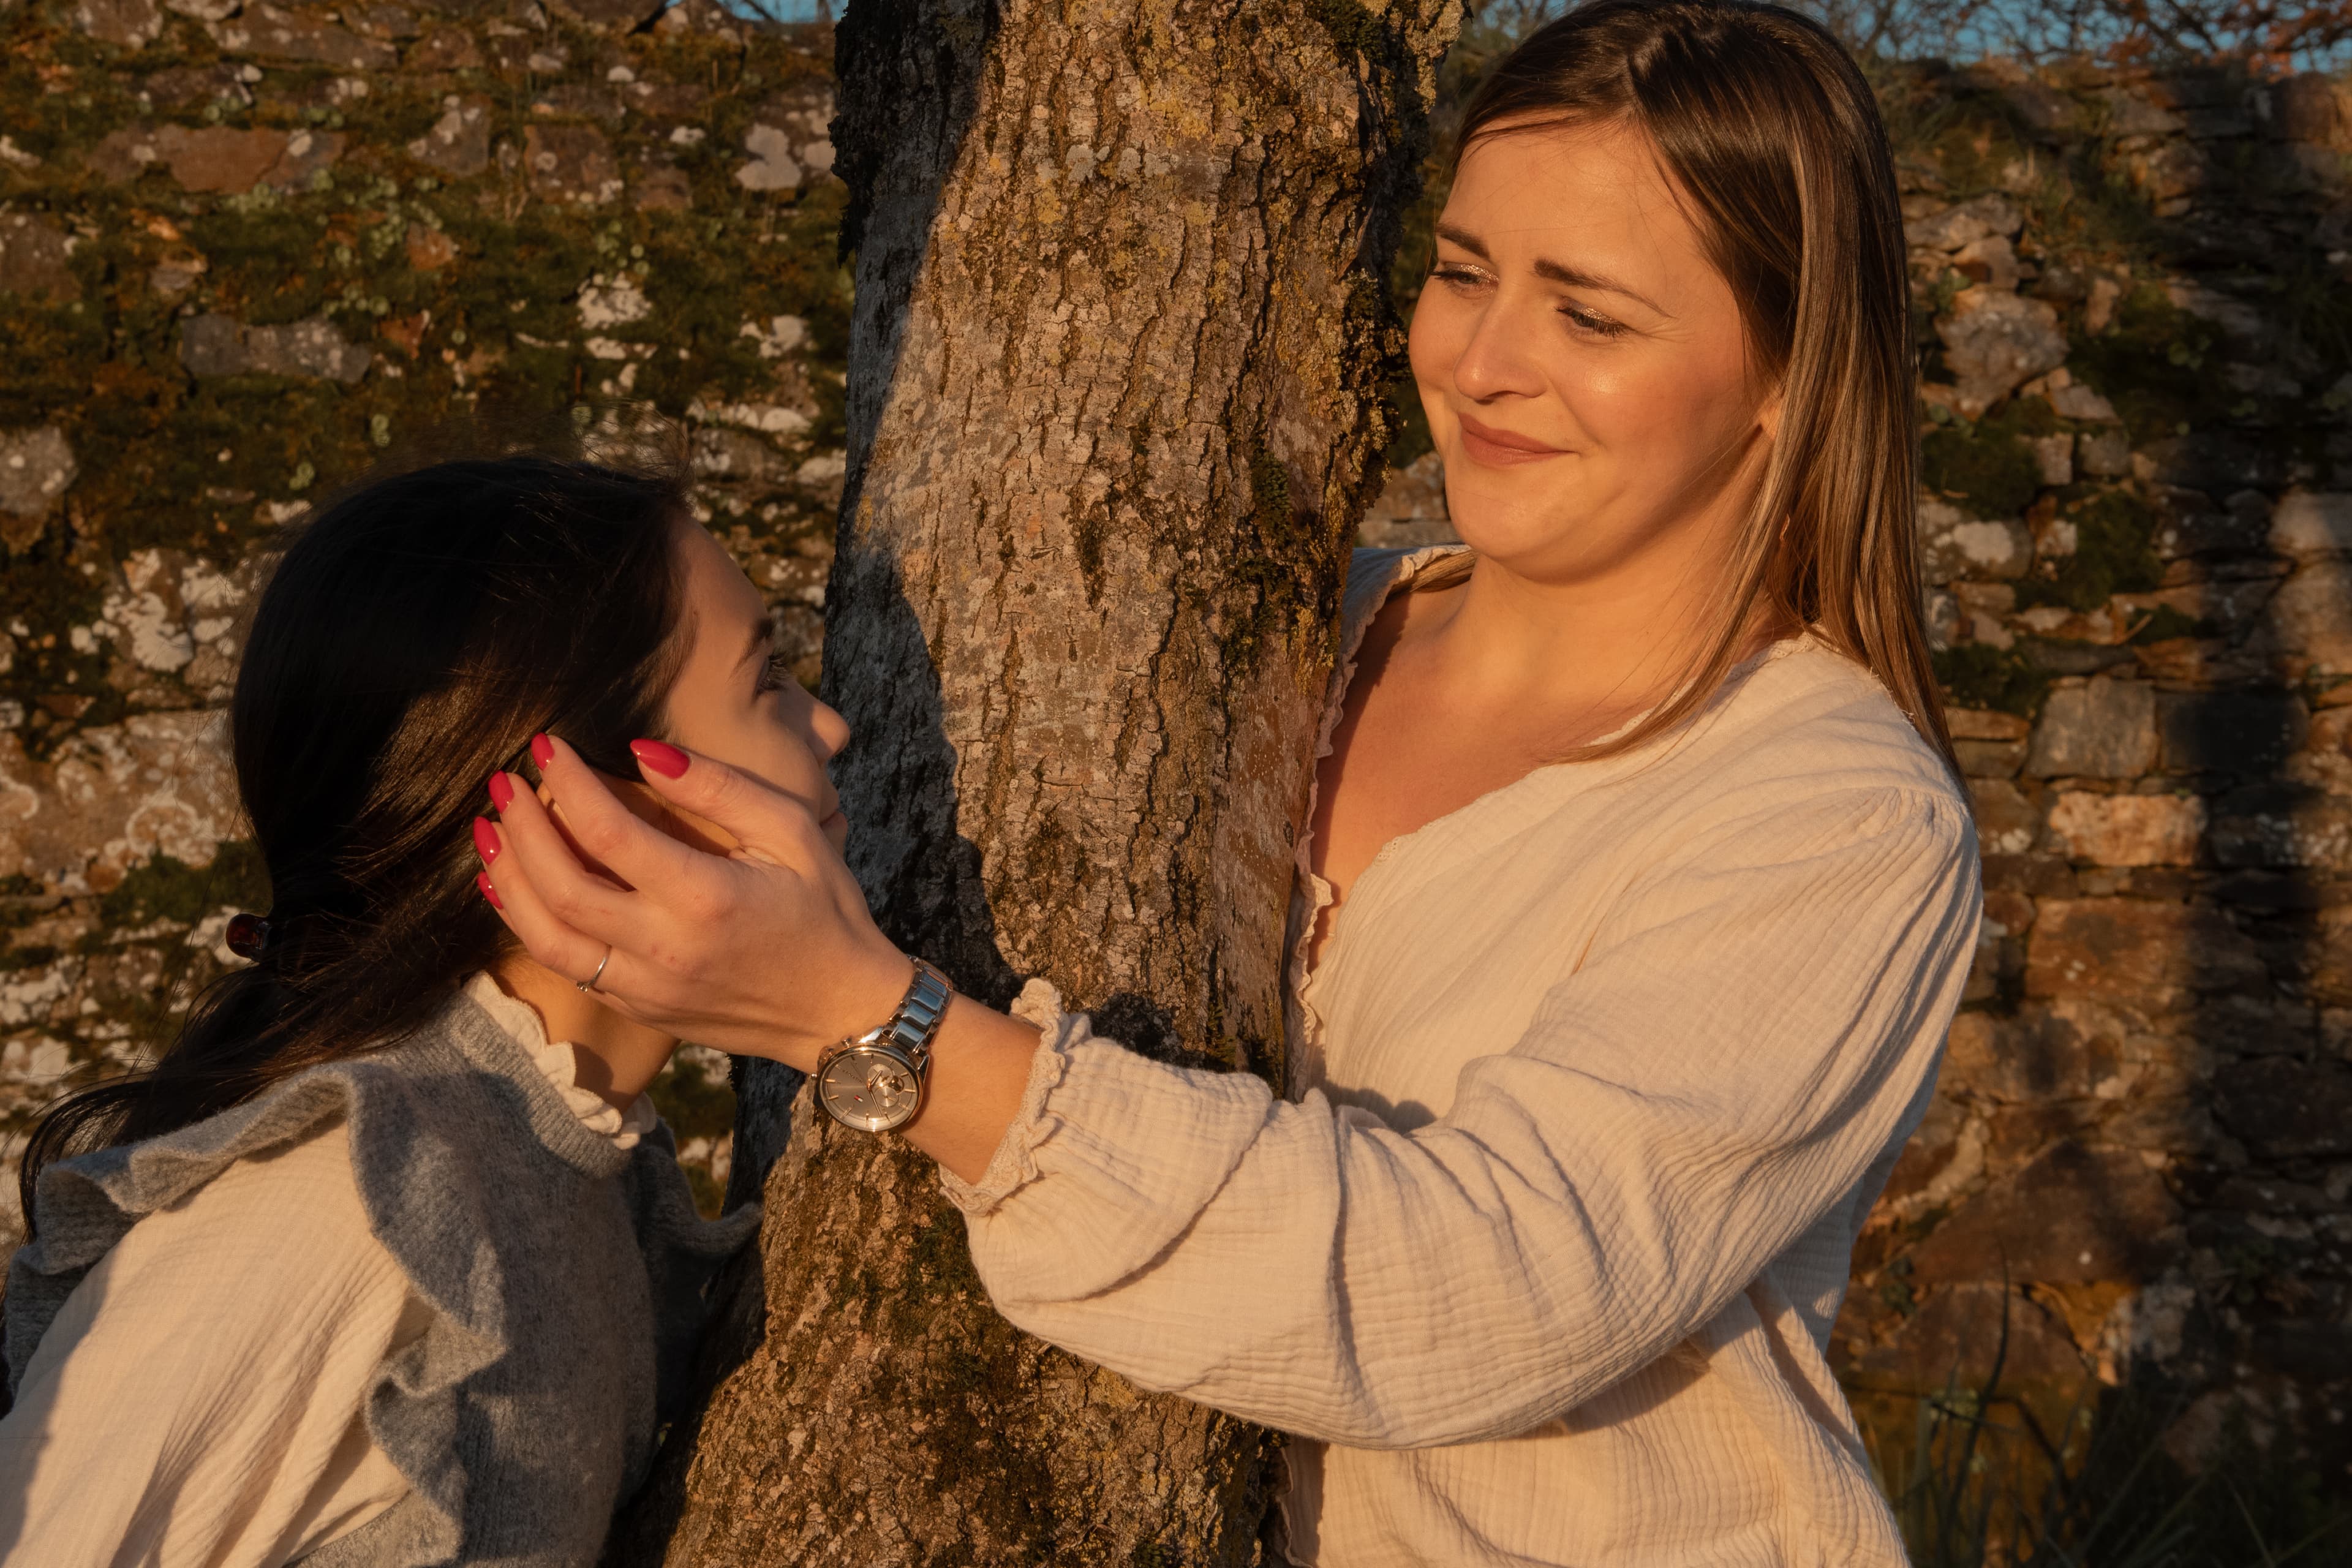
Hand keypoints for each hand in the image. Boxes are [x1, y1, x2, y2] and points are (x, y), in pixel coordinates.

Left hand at [477, 734, 912, 1067]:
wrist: (841, 1011)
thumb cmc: (825, 911)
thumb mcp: (793, 832)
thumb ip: (719, 788)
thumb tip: (642, 752)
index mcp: (705, 897)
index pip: (608, 832)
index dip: (569, 783)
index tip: (548, 744)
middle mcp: (666, 948)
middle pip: (560, 885)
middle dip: (521, 827)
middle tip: (502, 782)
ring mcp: (647, 987)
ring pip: (546, 936)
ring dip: (506, 880)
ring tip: (488, 832)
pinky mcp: (640, 1009)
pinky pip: (565, 966)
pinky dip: (526, 924)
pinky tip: (509, 888)